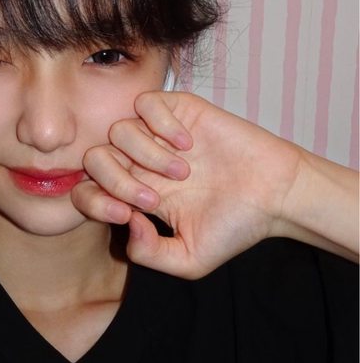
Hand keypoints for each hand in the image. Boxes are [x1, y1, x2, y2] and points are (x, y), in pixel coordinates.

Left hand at [71, 92, 357, 278]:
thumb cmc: (236, 225)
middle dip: (116, 181)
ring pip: (118, 130)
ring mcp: (158, 135)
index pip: (87, 190)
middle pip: (94, 158)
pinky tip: (188, 143)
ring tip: (184, 172)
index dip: (95, 203)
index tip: (130, 214)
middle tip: (155, 197)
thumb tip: (126, 222)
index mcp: (136, 194)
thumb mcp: (189, 259)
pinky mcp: (180, 111)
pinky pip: (145, 103)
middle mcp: (141, 162)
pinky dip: (161, 123)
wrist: (276, 195)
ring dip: (147, 155)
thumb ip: (149, 254)